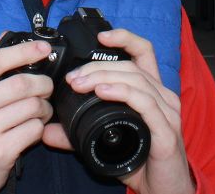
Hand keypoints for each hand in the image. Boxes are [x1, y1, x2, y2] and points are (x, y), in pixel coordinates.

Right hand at [0, 36, 55, 193]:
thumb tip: (7, 35)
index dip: (24, 51)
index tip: (44, 48)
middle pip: (22, 84)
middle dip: (43, 84)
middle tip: (46, 89)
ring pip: (33, 107)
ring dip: (45, 108)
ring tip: (40, 111)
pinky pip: (34, 129)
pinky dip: (40, 127)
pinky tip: (32, 128)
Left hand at [42, 29, 193, 193]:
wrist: (164, 192)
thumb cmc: (141, 163)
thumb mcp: (105, 143)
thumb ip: (76, 135)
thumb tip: (47, 130)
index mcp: (152, 93)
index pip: (144, 53)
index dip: (125, 38)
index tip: (101, 37)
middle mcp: (163, 97)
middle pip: (131, 65)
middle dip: (97, 66)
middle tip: (72, 78)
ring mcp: (167, 113)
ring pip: (136, 79)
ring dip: (103, 77)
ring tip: (80, 84)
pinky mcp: (166, 131)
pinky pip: (144, 102)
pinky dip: (121, 92)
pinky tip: (102, 92)